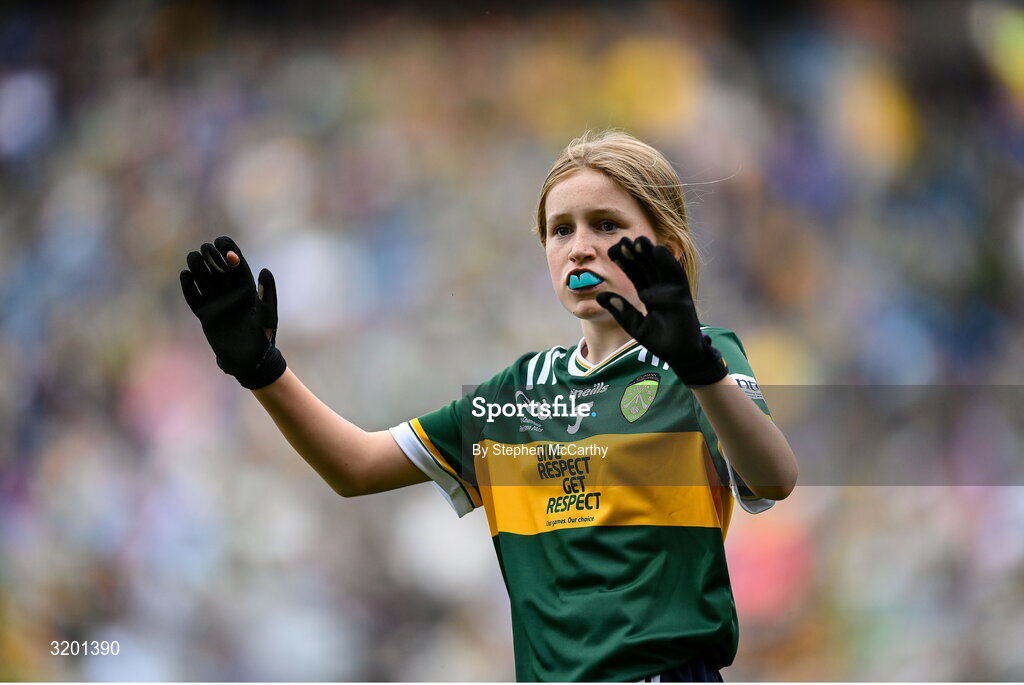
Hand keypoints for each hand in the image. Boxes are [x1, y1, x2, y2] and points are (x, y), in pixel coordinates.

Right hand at [180, 236, 286, 388]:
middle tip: (204, 249)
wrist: (249, 361)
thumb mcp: (267, 315)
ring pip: (204, 279)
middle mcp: (230, 293)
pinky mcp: (205, 314)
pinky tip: (184, 275)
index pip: (236, 264)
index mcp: (246, 289)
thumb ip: (267, 293)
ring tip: (192, 257)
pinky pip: (194, 297)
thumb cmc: (263, 338)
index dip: (229, 250)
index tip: (221, 241)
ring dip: (198, 267)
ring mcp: (217, 303)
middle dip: (211, 256)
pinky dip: (188, 286)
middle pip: (217, 268)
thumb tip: (265, 270)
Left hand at [596, 236, 726, 386]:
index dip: (624, 262)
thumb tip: (600, 296)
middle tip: (621, 240)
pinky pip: (675, 274)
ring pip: (658, 266)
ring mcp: (671, 289)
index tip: (611, 251)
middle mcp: (659, 288)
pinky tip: (657, 249)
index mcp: (647, 294)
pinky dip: (667, 261)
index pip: (634, 274)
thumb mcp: (634, 325)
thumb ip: (620, 309)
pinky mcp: (683, 293)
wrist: (680, 355)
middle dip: (634, 253)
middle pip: (645, 266)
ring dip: (649, 253)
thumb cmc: (659, 342)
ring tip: (638, 240)